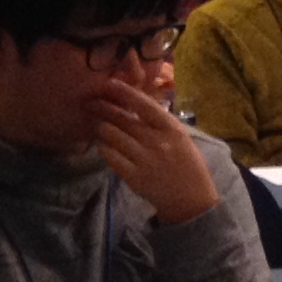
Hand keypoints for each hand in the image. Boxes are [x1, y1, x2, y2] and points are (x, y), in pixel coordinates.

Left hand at [93, 81, 220, 225]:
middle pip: (123, 120)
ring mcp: (143, 159)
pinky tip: (101, 142)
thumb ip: (160, 122)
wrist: (190, 198)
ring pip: (112, 136)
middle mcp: (156, 142)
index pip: (145, 105)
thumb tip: (137, 104)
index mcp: (172, 130)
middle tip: (91, 101)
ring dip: (100, 126)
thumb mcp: (181, 137)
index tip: (110, 84)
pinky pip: (110, 156)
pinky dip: (103, 146)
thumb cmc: (188, 164)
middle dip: (103, 108)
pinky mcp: (132, 175)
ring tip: (94, 121)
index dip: (125, 93)